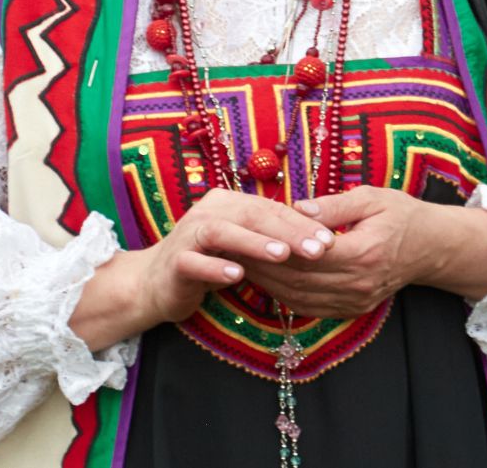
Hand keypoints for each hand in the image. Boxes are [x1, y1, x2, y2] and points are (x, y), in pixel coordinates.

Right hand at [71, 189, 334, 350]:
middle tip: (318, 248)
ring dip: (254, 242)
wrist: (156, 283)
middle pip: (251, 214)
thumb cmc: (208, 262)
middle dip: (287, 231)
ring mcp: (188, 235)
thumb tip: (317, 238)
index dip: (301, 222)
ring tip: (283, 255)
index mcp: (228, 203)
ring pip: (223, 232)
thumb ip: (268, 237)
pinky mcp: (175, 261)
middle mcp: (208, 212)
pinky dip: (216, 266)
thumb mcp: (242, 245)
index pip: (270, 208)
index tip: (330, 239)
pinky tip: (238, 275)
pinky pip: (195, 261)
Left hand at [242, 188, 486, 319]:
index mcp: (363, 252)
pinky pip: (309, 307)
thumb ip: (333, 205)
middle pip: (297, 278)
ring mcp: (356, 301)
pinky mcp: (352, 310)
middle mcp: (358, 283)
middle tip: (228, 247)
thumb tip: (296, 207)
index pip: (306, 252)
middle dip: (260, 264)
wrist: (432, 248)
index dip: (272, 243)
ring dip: (265, 282)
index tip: (243, 230)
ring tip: (237, 263)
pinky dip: (282, 295)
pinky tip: (263, 279)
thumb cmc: (401, 214)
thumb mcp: (371, 198)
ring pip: (299, 297)